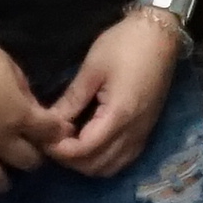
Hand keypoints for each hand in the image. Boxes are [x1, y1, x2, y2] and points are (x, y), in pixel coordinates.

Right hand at [0, 19, 48, 192]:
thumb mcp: (7, 65)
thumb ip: (23, 90)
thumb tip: (32, 107)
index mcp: (18, 115)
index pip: (50, 132)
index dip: (55, 132)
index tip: (53, 131)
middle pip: (28, 162)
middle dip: (33, 157)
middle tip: (26, 151)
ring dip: (4, 179)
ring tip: (1, 174)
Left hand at [43, 11, 185, 177]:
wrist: (161, 35)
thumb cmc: (125, 45)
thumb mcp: (92, 69)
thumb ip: (71, 100)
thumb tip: (49, 121)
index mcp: (118, 116)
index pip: (83, 151)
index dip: (59, 150)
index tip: (42, 137)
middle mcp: (133, 132)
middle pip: (96, 166)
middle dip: (70, 159)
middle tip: (52, 140)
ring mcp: (142, 134)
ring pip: (110, 167)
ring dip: (86, 162)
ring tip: (69, 141)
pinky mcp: (146, 130)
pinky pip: (122, 159)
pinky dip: (103, 159)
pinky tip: (89, 141)